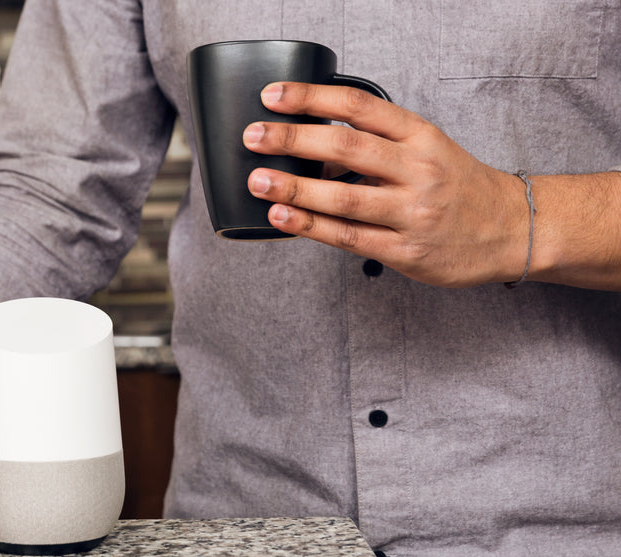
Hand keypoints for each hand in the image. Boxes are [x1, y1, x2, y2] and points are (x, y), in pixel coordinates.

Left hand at [242, 81, 529, 287]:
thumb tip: (310, 141)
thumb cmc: (457, 186)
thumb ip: (377, 142)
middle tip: (253, 136)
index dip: (312, 97)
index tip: (274, 95)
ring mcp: (412, 212)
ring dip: (294, 187)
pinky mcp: (405, 251)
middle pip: (346, 147)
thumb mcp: (427, 147)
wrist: (511, 229)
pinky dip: (310, 226)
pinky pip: (348, 237)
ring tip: (258, 180)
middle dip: (293, 138)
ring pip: (343, 197)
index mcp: (420, 135)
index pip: (359, 106)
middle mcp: (418, 169)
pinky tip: (282, 216)